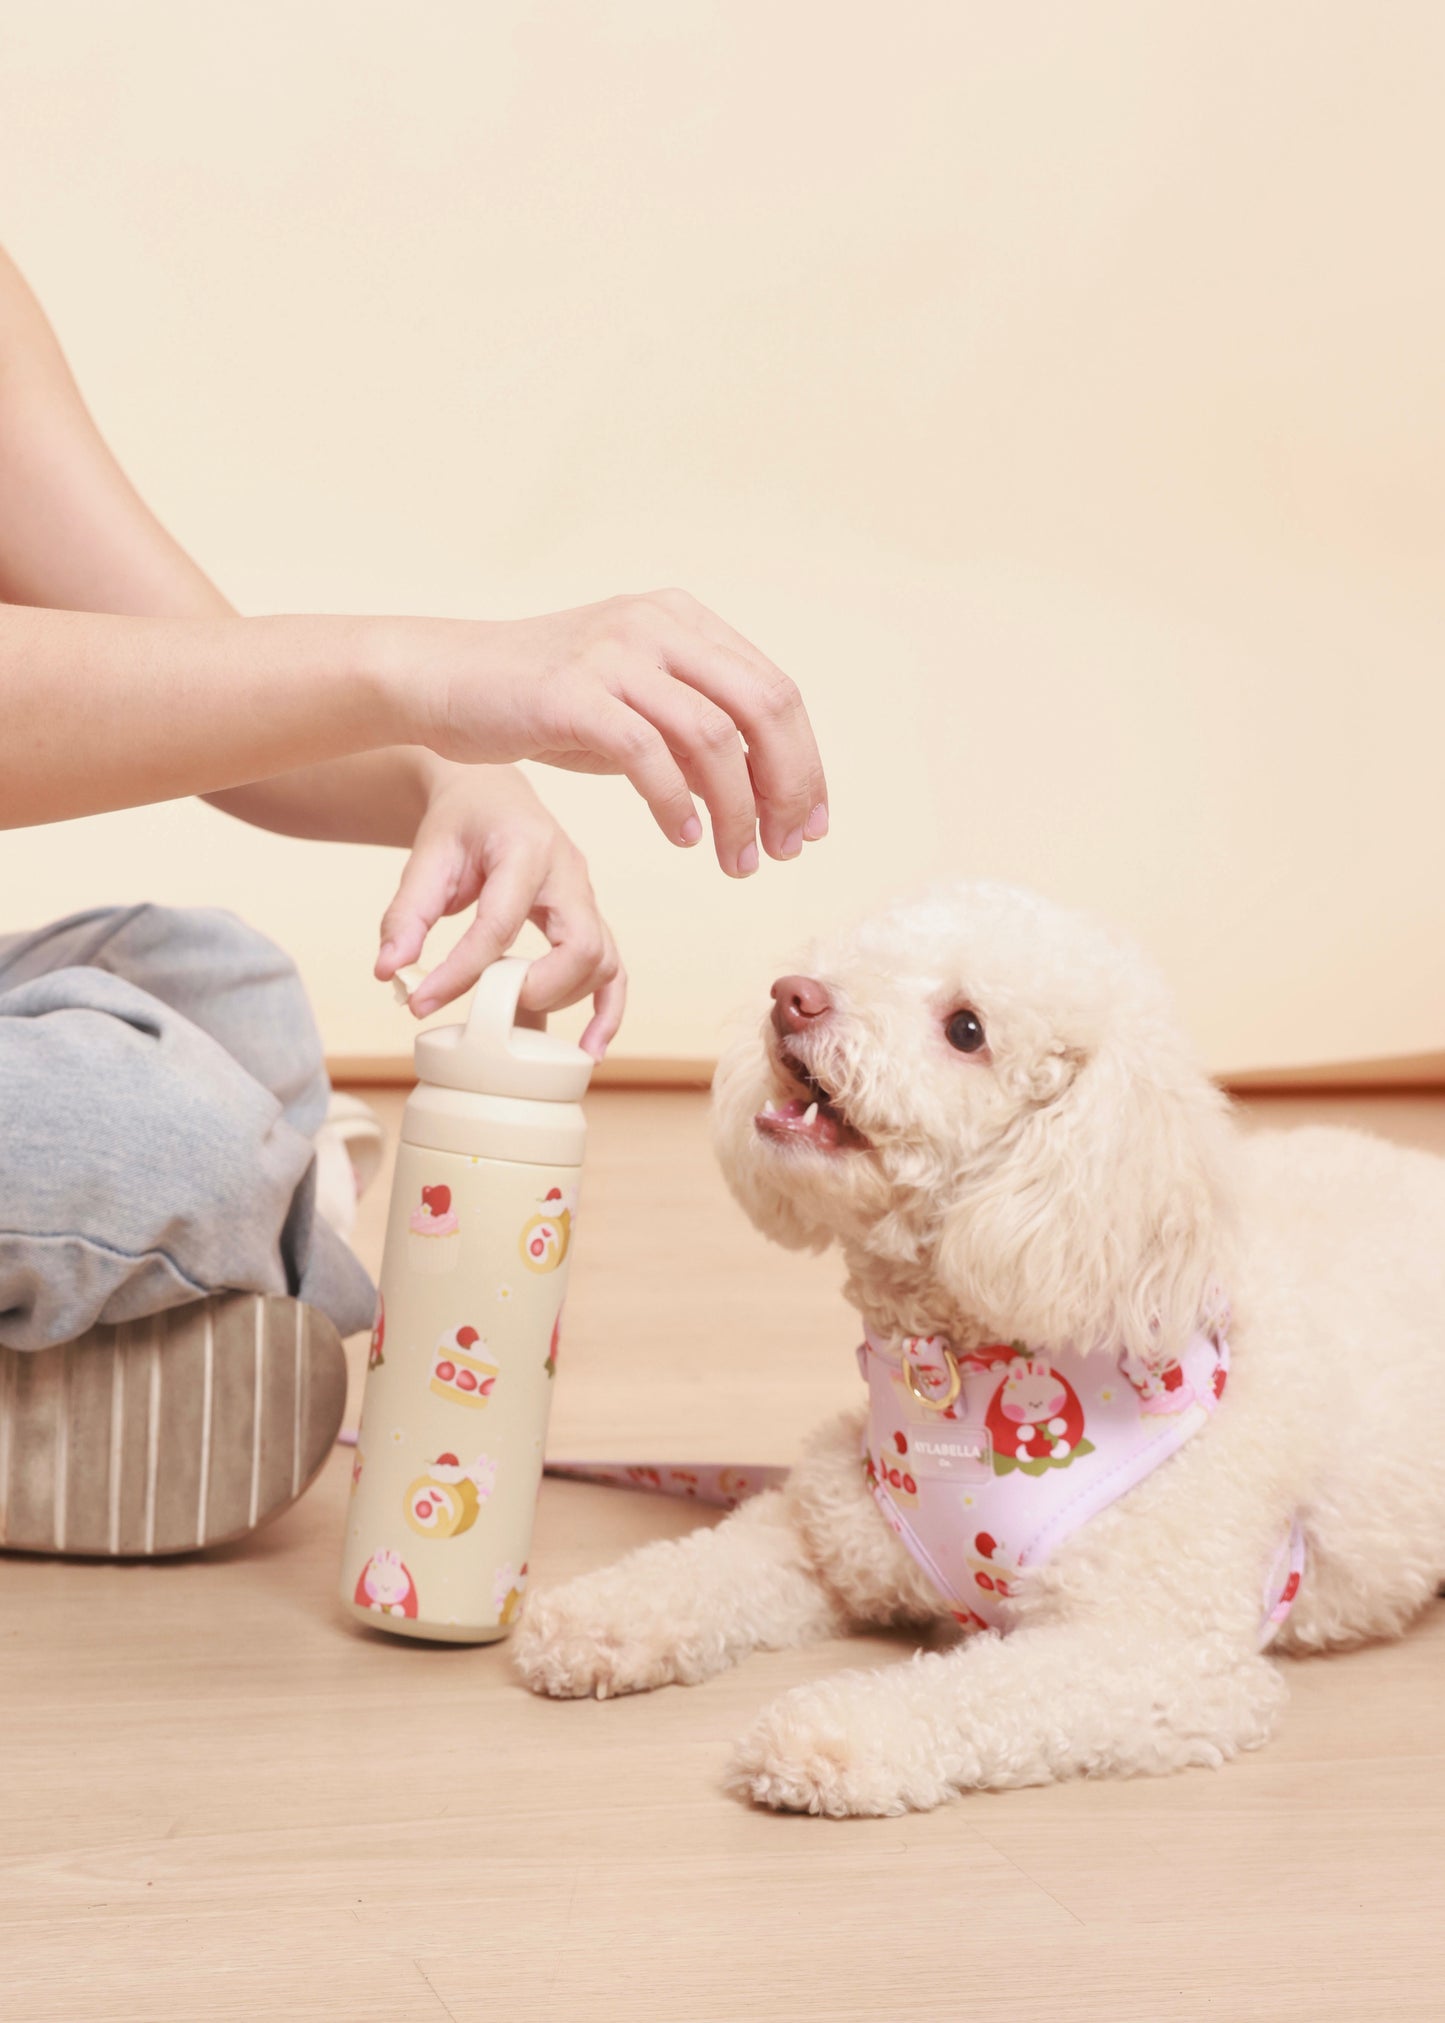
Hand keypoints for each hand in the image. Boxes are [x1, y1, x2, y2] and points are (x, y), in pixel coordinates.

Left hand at [374, 763, 624, 1056]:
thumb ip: (407, 914)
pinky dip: (607, 1011)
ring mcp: (587, 897)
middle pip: (578, 945)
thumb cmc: (461, 824)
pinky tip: (588, 1048)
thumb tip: (390, 972)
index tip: (423, 1003)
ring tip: (516, 1019)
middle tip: (490, 1007)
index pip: (500, 923)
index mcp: (525, 848)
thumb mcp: (426, 858)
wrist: (492, 797)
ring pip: (601, 961)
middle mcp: (568, 872)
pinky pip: (615, 971)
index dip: (461, 971)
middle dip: (536, 988)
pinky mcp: (592, 919)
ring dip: (562, 999)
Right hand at [392, 589, 828, 878]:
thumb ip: (695, 738)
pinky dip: (676, 802)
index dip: (804, 763)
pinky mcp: (572, 690)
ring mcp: (614, 652)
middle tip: (786, 849)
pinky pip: (647, 752)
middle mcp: (656, 625)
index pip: (774, 692)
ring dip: (737, 809)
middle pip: (763, 706)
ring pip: (713, 734)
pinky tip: (684, 838)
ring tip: (737, 861)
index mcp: (682, 621)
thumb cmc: (539, 703)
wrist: (442, 679)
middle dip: (788, 785)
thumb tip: (762, 792)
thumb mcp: (632, 709)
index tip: (809, 825)